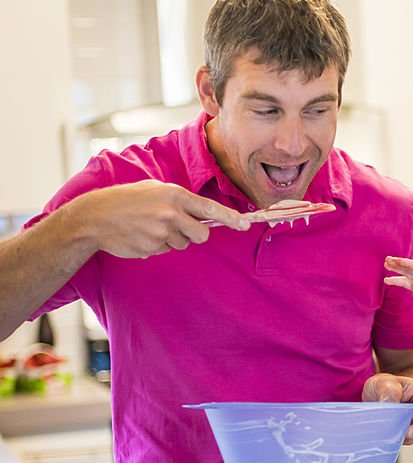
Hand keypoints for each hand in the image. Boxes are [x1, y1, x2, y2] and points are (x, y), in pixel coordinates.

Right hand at [66, 180, 249, 257]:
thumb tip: (203, 214)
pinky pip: (165, 250)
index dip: (230, 218)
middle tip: (176, 226)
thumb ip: (179, 201)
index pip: (210, 208)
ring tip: (149, 227)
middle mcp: (170, 213)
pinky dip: (156, 245)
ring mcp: (161, 232)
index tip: (245, 225)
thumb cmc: (126, 200)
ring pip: (182, 244)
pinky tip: (140, 235)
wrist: (94, 217)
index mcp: (174, 195)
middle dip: (194, 234)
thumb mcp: (154, 190)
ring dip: (171, 239)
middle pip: (201, 234)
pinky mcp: (152, 247)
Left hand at [361, 373, 412, 443]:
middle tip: (407, 430)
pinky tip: (387, 433)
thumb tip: (391, 406)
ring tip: (394, 431)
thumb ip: (389, 392)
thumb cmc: (385, 386)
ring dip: (408, 436)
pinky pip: (406, 442)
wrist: (372, 397)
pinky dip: (398, 440)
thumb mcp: (385, 382)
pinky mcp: (405, 435)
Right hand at [383, 256, 412, 310]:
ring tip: (386, 264)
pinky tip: (387, 280)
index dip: (407, 263)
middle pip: (410, 267)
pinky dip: (397, 281)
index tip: (397, 260)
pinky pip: (405, 283)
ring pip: (406, 273)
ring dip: (396, 269)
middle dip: (399, 263)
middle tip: (387, 259)